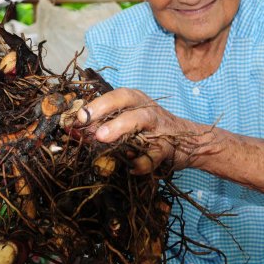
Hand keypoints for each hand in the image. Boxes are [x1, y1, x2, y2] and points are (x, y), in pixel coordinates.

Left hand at [76, 88, 195, 174]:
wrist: (190, 142)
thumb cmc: (151, 131)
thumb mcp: (128, 122)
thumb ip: (103, 125)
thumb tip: (73, 130)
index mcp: (135, 100)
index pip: (114, 95)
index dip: (95, 103)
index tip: (77, 116)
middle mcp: (146, 108)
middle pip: (126, 99)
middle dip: (104, 107)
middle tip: (86, 121)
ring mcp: (158, 126)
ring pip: (141, 119)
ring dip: (121, 126)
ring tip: (103, 137)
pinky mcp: (168, 147)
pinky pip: (154, 154)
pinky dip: (143, 163)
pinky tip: (132, 168)